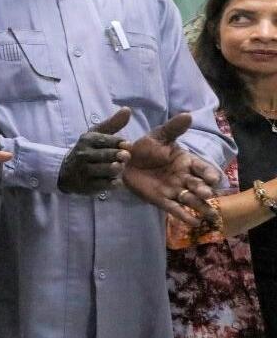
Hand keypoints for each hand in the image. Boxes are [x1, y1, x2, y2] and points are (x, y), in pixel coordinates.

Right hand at [57, 108, 131, 194]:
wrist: (66, 171)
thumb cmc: (87, 150)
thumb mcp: (96, 135)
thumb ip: (113, 124)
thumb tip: (127, 109)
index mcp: (87, 140)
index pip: (106, 139)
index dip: (119, 142)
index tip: (128, 145)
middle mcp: (84, 154)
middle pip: (106, 154)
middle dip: (119, 156)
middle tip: (126, 157)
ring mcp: (85, 170)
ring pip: (106, 169)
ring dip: (116, 169)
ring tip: (120, 168)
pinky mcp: (87, 185)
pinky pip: (104, 185)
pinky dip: (113, 184)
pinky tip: (117, 182)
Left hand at [123, 111, 219, 226]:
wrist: (123, 160)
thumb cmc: (144, 148)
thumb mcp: (158, 136)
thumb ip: (172, 128)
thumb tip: (187, 115)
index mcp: (186, 161)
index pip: (202, 168)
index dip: (209, 173)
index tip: (214, 178)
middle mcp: (184, 177)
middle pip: (199, 186)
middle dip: (204, 190)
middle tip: (208, 194)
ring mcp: (174, 190)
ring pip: (191, 199)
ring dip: (200, 206)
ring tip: (210, 215)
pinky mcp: (161, 200)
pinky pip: (175, 209)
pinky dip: (184, 216)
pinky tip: (194, 222)